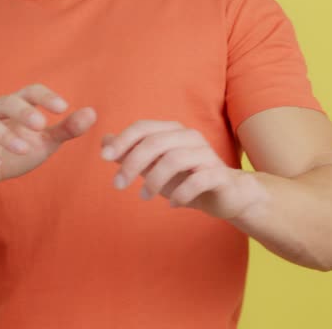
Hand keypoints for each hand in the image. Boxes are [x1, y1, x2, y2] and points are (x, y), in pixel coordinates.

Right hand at [0, 83, 95, 197]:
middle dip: (24, 112)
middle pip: (7, 102)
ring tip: (23, 149)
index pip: (30, 92)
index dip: (46, 97)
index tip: (63, 107)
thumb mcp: (44, 142)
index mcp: (16, 106)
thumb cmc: (15, 151)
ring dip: (5, 135)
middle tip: (41, 125)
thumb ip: (66, 129)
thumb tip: (93, 113)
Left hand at [101, 120, 267, 219]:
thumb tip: (104, 141)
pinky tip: (173, 204)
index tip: (104, 158)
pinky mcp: (219, 174)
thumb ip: (131, 153)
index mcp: (173, 131)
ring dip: (154, 180)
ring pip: (175, 159)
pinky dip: (181, 193)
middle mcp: (190, 137)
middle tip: (118, 185)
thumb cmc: (185, 179)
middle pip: (155, 142)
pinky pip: (198, 180)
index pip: (143, 128)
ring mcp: (206, 154)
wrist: (226, 195)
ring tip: (145, 197)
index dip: (122, 140)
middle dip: (133, 164)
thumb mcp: (153, 167)